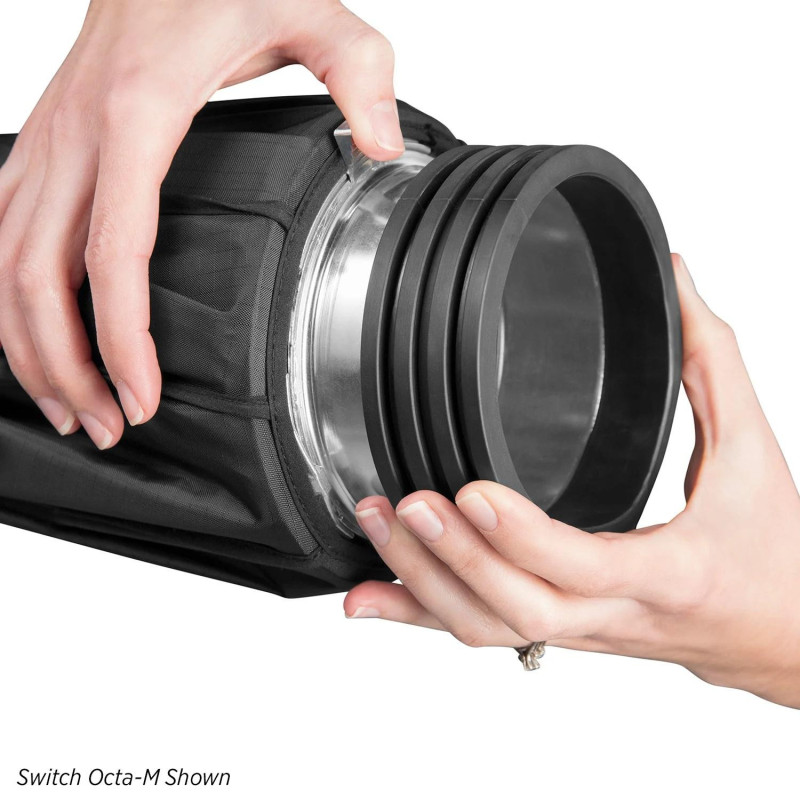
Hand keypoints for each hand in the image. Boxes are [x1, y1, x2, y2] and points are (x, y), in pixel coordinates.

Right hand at [0, 0, 401, 448]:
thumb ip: (358, 75)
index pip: (114, 253)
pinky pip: (1, 232)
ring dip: (26, 345)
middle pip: (37, 278)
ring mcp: (49, 141)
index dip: (121, 338)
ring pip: (1, 263)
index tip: (142, 397)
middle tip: (108, 426)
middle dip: (67, 367)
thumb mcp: (309, 11)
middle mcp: (76, 135)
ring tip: (70, 407)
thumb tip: (382, 150)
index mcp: (137, 116)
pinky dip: (6, 297)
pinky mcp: (45, 145)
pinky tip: (31, 337)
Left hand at [345, 255, 799, 708]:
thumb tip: (678, 279)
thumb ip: (710, 361)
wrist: (783, 636)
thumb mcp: (751, 452)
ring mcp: (580, 632)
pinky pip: (482, 631)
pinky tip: (370, 597)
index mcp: (668, 571)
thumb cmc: (772, 553)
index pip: (584, 564)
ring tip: (378, 522)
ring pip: (489, 627)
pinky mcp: (560, 633)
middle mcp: (613, 614)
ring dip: (423, 582)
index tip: (470, 488)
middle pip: (517, 606)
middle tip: (404, 499)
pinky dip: (419, 614)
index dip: (521, 534)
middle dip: (452, 558)